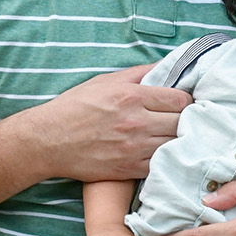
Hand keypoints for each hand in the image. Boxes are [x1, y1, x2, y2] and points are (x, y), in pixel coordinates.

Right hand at [6, 65, 188, 182]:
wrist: (48, 141)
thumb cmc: (74, 107)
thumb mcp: (105, 81)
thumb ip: (138, 73)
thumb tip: (165, 66)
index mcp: (132, 97)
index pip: (180, 99)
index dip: (186, 100)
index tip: (183, 103)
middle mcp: (136, 122)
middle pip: (182, 122)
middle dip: (186, 120)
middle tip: (182, 120)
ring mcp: (133, 148)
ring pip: (174, 144)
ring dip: (178, 140)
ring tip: (174, 137)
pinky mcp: (128, 169)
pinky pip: (160, 165)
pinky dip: (165, 158)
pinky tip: (161, 152)